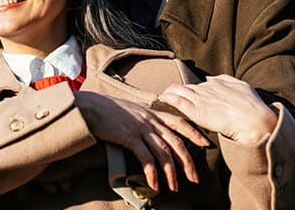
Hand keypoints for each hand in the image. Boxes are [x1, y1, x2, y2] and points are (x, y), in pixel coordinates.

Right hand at [74, 91, 208, 191]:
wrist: (89, 107)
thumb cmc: (106, 109)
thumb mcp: (129, 109)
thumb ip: (142, 117)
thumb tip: (149, 128)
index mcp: (151, 113)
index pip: (179, 121)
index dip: (194, 132)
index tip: (205, 144)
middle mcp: (149, 120)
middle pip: (176, 142)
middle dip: (187, 162)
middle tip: (194, 178)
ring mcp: (140, 128)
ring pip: (163, 153)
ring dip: (170, 173)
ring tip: (173, 187)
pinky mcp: (129, 137)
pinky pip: (145, 158)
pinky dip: (152, 172)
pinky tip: (154, 183)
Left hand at [158, 75, 276, 144]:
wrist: (254, 121)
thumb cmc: (252, 106)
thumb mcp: (242, 86)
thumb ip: (226, 80)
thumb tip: (211, 78)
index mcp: (215, 84)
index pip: (196, 85)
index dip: (189, 90)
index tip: (183, 93)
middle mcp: (205, 89)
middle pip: (184, 87)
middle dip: (175, 91)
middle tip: (167, 95)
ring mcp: (200, 99)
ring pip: (177, 91)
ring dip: (168, 93)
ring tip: (162, 96)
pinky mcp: (196, 111)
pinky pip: (178, 101)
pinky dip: (168, 98)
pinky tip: (162, 98)